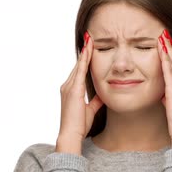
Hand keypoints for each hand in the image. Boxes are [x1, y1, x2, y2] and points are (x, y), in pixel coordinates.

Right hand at [57, 32, 104, 148]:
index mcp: (71, 90)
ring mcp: (69, 87)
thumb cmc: (79, 125)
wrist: (71, 134)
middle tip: (90, 37)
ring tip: (90, 39)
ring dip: (85, 52)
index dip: (84, 59)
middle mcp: (67, 86)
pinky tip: (89, 50)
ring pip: (78, 65)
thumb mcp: (91, 110)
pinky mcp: (73, 90)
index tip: (89, 48)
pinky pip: (80, 70)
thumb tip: (104, 94)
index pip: (79, 71)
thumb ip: (96, 100)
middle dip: (84, 51)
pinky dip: (84, 59)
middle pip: (77, 65)